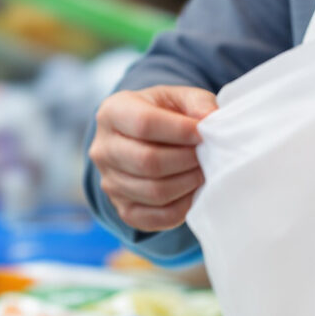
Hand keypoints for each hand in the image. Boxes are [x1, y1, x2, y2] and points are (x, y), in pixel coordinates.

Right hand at [89, 86, 218, 231]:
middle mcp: (102, 148)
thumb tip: (212, 122)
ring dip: (187, 183)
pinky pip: (154, 218)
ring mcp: (109, 182)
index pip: (144, 123)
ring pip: (154, 192)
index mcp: (112, 112)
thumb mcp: (179, 97)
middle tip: (207, 156)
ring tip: (202, 171)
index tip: (203, 134)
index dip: (179, 131)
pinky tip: (192, 191)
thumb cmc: (163, 114)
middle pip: (147, 161)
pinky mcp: (122, 208)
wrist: (141, 139)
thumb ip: (198, 103)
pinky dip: (180, 208)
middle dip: (186, 160)